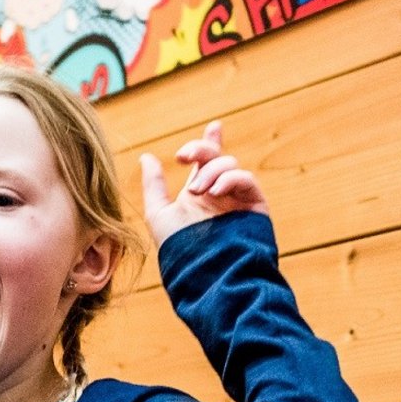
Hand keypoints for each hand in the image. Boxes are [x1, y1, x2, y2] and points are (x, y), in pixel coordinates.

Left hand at [139, 121, 268, 246]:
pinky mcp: (254, 208)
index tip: (214, 127)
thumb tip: (146, 156)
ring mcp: (237, 200)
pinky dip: (230, 179)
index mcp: (199, 193)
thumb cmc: (180, 250)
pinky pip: (247, 180)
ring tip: (196, 190)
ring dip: (210, 171)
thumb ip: (153, 185)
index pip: (206, 161)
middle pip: (217, 157)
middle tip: (182, 157)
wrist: (205, 273)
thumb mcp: (159, 214)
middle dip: (201, 150)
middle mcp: (219, 195)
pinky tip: (215, 191)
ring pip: (230, 165)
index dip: (210, 142)